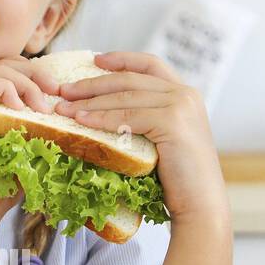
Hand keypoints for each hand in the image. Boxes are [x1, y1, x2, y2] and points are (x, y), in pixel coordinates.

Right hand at [0, 55, 60, 233]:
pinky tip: (20, 110)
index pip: (17, 70)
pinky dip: (6, 90)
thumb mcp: (37, 149)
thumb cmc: (10, 183)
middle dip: (36, 73)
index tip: (59, 92)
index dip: (39, 74)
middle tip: (54, 92)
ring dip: (25, 83)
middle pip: (8, 63)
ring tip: (39, 108)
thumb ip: (48, 129)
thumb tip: (78, 116)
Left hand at [53, 50, 229, 221]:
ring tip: (63, 108)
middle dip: (93, 82)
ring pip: (125, 97)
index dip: (121, 59)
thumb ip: (145, 121)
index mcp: (185, 94)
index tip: (95, 60)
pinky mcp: (172, 122)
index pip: (149, 65)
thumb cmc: (177, 181)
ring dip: (90, 101)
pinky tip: (82, 121)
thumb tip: (102, 113)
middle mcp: (185, 94)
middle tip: (63, 90)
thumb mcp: (162, 141)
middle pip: (130, 79)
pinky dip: (101, 117)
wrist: (200, 205)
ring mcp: (181, 105)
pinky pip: (127, 116)